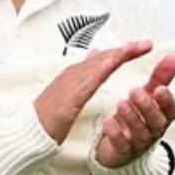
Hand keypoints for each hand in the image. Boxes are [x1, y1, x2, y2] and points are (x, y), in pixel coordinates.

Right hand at [34, 40, 153, 143]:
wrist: (29, 130)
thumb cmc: (47, 114)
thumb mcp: (68, 90)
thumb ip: (83, 73)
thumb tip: (95, 53)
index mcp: (76, 74)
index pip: (103, 58)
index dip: (122, 52)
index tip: (140, 46)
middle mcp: (74, 74)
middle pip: (104, 58)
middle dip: (125, 50)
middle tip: (145, 44)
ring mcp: (71, 83)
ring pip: (98, 65)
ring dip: (117, 55)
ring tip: (134, 48)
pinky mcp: (69, 96)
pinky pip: (87, 81)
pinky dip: (99, 70)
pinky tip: (111, 63)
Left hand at [95, 53, 174, 168]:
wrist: (120, 147)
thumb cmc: (137, 117)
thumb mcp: (148, 96)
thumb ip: (160, 78)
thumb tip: (173, 57)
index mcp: (161, 116)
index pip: (172, 111)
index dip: (168, 101)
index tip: (160, 88)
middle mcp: (152, 131)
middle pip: (157, 122)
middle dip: (147, 106)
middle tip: (135, 91)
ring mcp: (138, 143)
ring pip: (140, 134)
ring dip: (131, 117)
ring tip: (121, 103)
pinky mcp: (122, 153)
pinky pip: (121, 146)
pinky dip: (115, 134)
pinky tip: (108, 121)